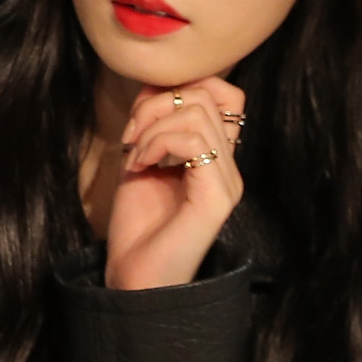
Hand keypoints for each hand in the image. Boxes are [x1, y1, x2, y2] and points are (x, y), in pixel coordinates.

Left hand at [103, 77, 243, 291]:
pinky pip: (194, 141)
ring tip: (135, 157)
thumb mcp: (140, 159)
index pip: (223, 92)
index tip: (141, 120)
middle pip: (206, 94)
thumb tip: (154, 84)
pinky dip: (157, 143)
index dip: (180, 89)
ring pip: (197, 112)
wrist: (134, 277)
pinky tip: (139, 166)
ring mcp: (228, 182)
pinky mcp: (217, 197)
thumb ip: (151, 122)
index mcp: (217, 156)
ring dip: (151, 127)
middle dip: (154, 107)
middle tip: (131, 141)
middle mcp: (230, 166)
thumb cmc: (137, 224)